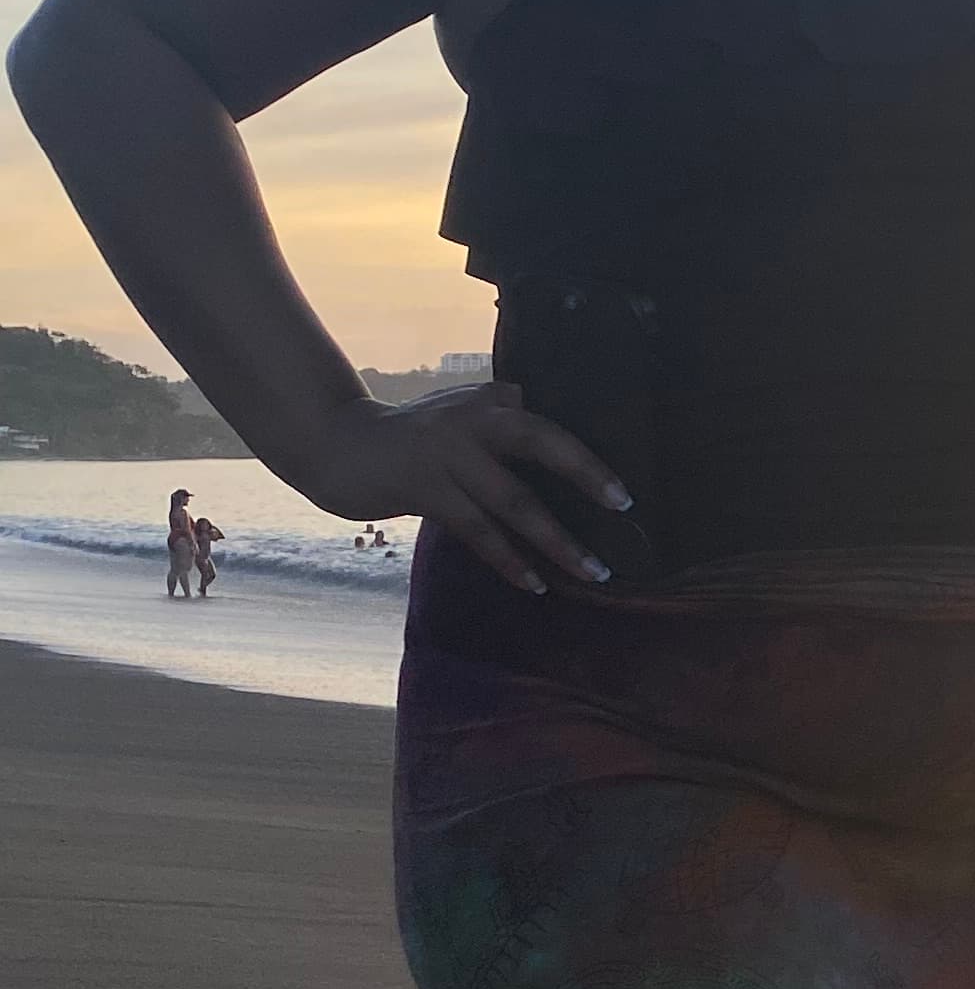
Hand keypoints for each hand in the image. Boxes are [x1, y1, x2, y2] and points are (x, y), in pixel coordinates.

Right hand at [299, 383, 629, 596]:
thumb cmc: (409, 436)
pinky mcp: (424, 489)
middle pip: (540, 446)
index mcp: (486, 405)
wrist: (336, 444)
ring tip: (590, 571)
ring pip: (513, 501)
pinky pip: (477, 531)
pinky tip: (534, 583)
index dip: (587, 459)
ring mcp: (447, 455)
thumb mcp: (456, 415)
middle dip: (586, 479)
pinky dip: (509, 560)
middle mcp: (471, 422)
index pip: (548, 427)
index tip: (623, 494)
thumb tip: (536, 408)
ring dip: (555, 541)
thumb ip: (496, 414)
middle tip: (622, 512)